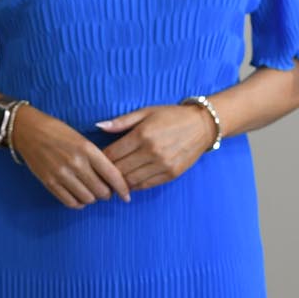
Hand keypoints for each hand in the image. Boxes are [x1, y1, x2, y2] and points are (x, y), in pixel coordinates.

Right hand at [12, 105, 131, 208]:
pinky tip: (79, 197)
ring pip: (87, 198)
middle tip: (106, 191)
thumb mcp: (82, 139)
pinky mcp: (49, 182)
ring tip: (91, 192)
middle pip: (101, 190)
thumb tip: (109, 178)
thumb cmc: (58, 132)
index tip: (126, 195)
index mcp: (87, 149)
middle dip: (107, 194)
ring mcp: (62, 174)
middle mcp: (76, 163)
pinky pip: (70, 202)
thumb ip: (96, 158)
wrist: (29, 131)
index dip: (122, 188)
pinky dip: (78, 203)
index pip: (112, 174)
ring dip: (92, 198)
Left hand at [97, 104, 215, 190]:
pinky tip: (129, 181)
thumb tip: (98, 126)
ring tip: (112, 179)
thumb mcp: (146, 112)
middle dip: (107, 173)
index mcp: (142, 135)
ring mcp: (162, 165)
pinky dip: (134, 185)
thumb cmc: (171, 116)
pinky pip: (145, 185)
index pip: (112, 154)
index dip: (100, 159)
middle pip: (119, 170)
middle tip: (100, 173)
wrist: (202, 125)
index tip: (95, 160)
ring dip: (119, 181)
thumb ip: (121, 122)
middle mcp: (152, 152)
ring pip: (130, 181)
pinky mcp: (171, 174)